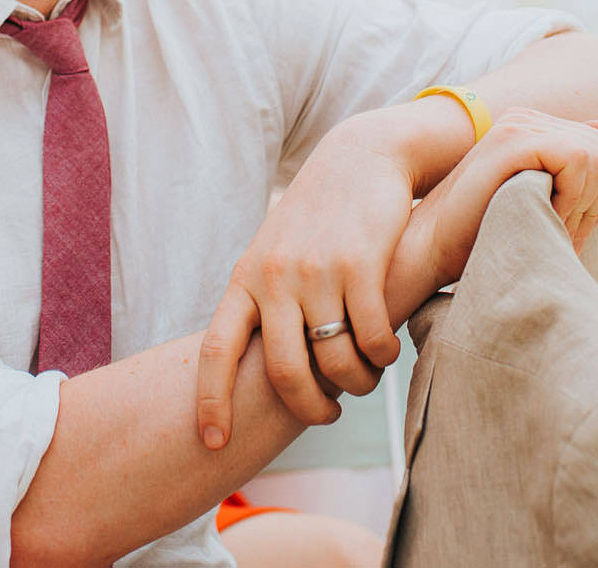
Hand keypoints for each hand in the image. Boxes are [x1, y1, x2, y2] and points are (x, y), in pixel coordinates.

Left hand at [195, 121, 416, 448]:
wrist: (362, 156)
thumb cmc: (318, 216)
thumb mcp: (276, 253)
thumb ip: (263, 302)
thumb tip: (254, 370)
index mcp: (246, 278)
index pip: (215, 349)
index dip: (210, 400)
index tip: (210, 442)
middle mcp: (275, 276)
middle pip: (284, 372)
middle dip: (308, 409)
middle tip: (328, 414)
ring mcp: (317, 269)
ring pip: (335, 361)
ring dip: (357, 383)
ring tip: (366, 379)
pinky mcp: (361, 263)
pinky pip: (372, 336)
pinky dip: (382, 356)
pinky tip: (387, 350)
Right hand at [394, 110, 597, 294]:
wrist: (433, 245)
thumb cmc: (482, 231)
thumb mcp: (538, 198)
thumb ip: (568, 165)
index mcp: (534, 127)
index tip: (570, 228)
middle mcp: (527, 118)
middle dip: (596, 201)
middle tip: (563, 233)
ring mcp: (519, 124)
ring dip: (584, 202)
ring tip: (551, 224)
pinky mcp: (513, 139)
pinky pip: (576, 160)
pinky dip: (571, 197)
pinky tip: (544, 214)